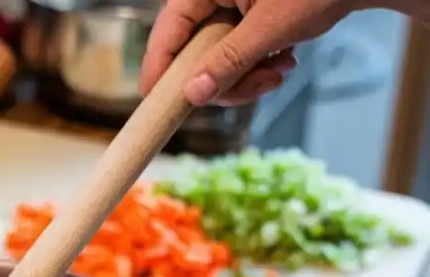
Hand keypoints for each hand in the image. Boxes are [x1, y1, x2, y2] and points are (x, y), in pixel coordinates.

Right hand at [139, 0, 353, 105]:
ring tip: (280, 70)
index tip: (155, 105)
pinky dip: (257, 66)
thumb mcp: (272, 27)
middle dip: (224, 79)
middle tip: (257, 87)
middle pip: (192, 53)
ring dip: (247, 77)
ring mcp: (230, 6)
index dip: (159, 70)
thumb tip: (193, 95)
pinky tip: (283, 60)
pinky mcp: (247, 18)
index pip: (167, 31)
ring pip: (216, 60)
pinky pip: (236, 55)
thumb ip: (229, 61)